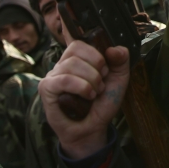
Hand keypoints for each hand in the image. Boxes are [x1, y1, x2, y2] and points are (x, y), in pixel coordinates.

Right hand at [38, 40, 129, 158]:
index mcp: (80, 58)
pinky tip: (87, 96)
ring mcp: (53, 75)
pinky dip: (80, 87)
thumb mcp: (119, 78)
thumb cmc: (102, 102)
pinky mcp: (46, 88)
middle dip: (96, 67)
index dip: (95, 49)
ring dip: (90, 80)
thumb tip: (113, 48)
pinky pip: (63, 79)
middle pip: (78, 49)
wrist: (93, 127)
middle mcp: (64, 63)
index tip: (105, 66)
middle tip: (101, 82)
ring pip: (71, 64)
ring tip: (95, 92)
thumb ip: (121, 60)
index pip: (81, 40)